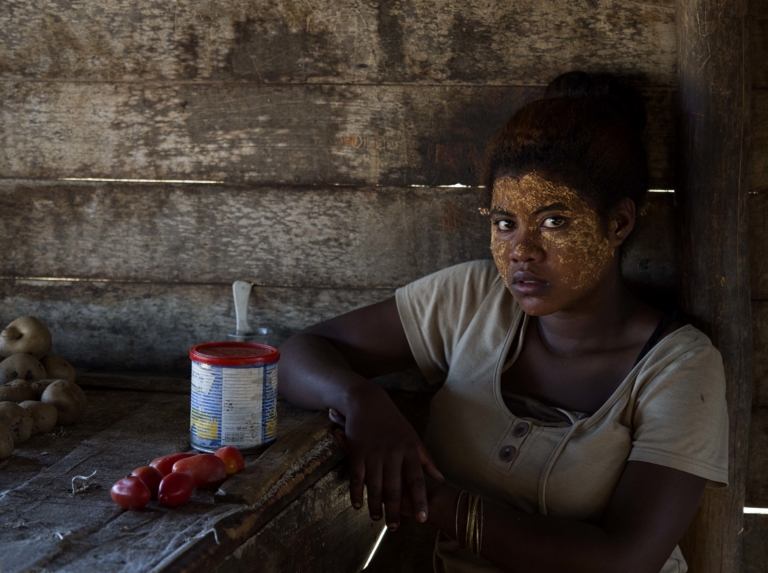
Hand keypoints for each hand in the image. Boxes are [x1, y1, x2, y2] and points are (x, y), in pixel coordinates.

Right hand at [328, 391, 443, 530]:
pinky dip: (357, 493)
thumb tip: (441, 478)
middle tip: (395, 528)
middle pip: (394, 487)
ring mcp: (373, 452)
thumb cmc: (393, 421)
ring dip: (375, 505)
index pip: (416, 480)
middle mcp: (392, 453)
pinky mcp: (357, 451)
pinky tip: (357, 505)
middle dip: (395, 510)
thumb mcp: (412, 437)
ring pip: (375, 485)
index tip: (423, 518)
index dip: (420, 500)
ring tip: (378, 519)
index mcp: (409, 450)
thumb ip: (426, 459)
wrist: (367, 401)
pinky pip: (357, 477)